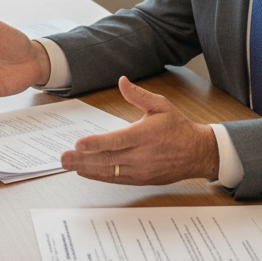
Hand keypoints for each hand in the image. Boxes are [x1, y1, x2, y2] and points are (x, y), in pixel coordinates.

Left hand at [61, 77, 218, 184]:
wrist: (198, 153)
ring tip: (68, 166)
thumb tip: (122, 81)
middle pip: (108, 158)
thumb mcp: (161, 105)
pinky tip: (85, 172)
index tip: (79, 143)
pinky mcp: (141, 179)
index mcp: (145, 135)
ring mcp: (141, 170)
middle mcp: (142, 154)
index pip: (117, 140)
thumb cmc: (178, 128)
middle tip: (64, 158)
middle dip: (83, 159)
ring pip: (110, 171)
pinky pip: (117, 179)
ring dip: (87, 169)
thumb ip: (139, 95)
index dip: (96, 143)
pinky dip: (99, 177)